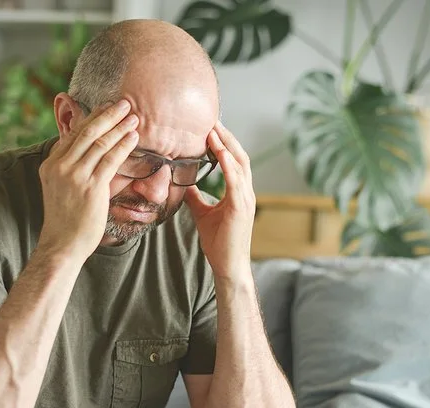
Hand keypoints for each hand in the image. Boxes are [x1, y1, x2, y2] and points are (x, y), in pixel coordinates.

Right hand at [37, 99, 138, 260]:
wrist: (63, 244)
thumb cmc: (66, 218)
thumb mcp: (60, 187)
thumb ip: (70, 168)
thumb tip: (87, 152)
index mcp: (51, 164)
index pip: (73, 134)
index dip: (92, 118)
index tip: (107, 108)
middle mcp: (60, 166)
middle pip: (87, 132)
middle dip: (108, 115)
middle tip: (125, 103)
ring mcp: (75, 176)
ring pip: (100, 143)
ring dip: (119, 127)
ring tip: (134, 117)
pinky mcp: (91, 187)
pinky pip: (110, 159)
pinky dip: (123, 145)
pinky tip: (133, 137)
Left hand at [184, 121, 255, 279]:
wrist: (228, 266)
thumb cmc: (219, 243)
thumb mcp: (202, 213)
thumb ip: (195, 197)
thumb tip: (183, 183)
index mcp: (238, 192)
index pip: (233, 160)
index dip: (224, 143)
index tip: (211, 127)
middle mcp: (245, 192)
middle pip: (239, 156)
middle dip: (226, 137)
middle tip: (212, 119)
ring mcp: (246, 199)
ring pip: (239, 164)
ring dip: (226, 145)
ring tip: (213, 129)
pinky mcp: (240, 207)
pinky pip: (235, 180)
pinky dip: (227, 163)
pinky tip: (218, 151)